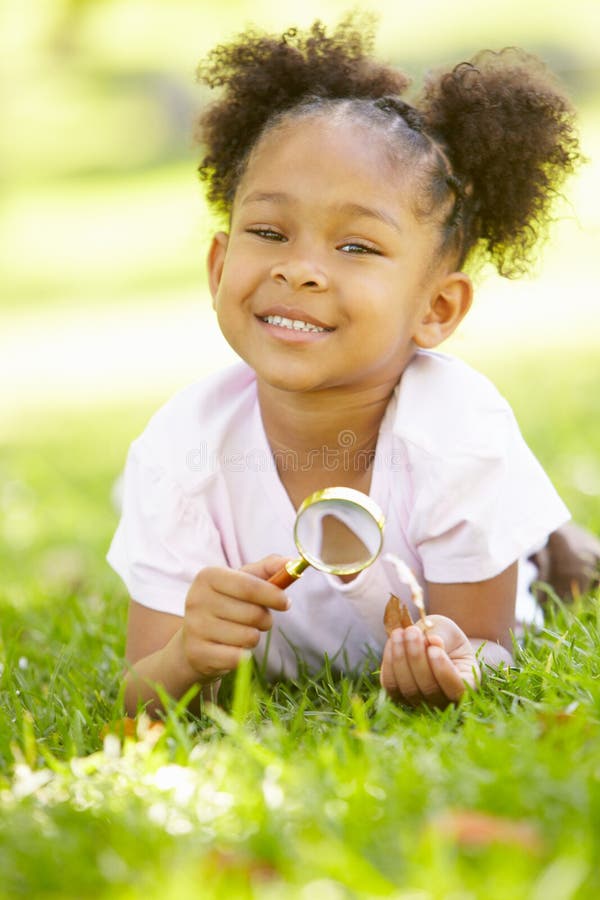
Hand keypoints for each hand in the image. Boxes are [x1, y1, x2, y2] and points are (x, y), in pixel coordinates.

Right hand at [182, 555, 290, 682]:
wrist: (193, 641)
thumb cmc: (226, 605)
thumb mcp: (243, 581)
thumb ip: (268, 569)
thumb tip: (292, 562)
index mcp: (208, 576)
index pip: (249, 585)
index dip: (273, 595)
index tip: (285, 602)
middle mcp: (197, 599)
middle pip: (253, 614)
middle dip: (265, 620)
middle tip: (259, 620)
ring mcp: (195, 627)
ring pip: (248, 637)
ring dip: (253, 637)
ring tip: (241, 633)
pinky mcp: (198, 653)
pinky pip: (239, 657)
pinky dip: (243, 655)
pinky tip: (230, 649)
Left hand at [380, 615, 479, 708]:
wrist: (428, 639)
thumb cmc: (444, 636)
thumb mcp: (449, 632)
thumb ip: (444, 637)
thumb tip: (433, 642)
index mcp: (465, 685)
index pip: (457, 689)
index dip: (443, 671)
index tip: (434, 649)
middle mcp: (444, 700)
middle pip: (428, 689)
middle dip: (417, 658)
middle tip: (412, 631)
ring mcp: (420, 701)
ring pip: (407, 688)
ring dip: (400, 658)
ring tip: (400, 633)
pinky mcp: (398, 695)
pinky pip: (391, 684)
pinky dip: (389, 662)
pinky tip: (393, 641)